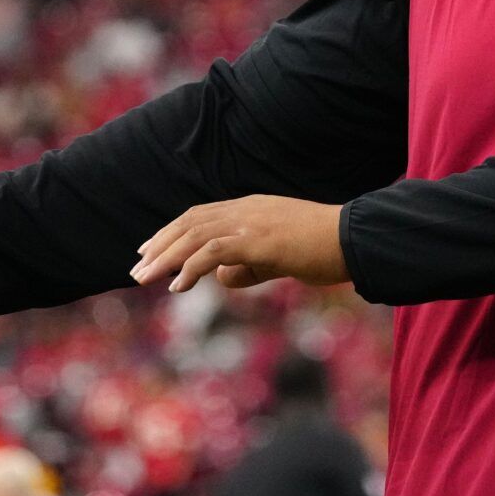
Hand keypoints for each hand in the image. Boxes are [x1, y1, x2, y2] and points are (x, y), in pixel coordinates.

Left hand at [132, 196, 348, 291]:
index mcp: (251, 209)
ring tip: (145, 278)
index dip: (172, 231)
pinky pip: (214, 251)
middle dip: (160, 245)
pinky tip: (177, 285)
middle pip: (190, 222)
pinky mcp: (259, 241)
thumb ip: (249, 267)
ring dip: (165, 257)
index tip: (149, 249)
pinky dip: (190, 267)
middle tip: (137, 269)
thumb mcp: (281, 259)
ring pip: (195, 234)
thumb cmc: (326, 250)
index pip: (200, 215)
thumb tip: (221, 278)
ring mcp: (252, 223)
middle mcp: (246, 210)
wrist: (357, 239)